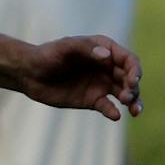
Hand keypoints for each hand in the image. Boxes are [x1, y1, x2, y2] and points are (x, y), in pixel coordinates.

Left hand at [19, 35, 141, 121]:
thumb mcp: (64, 48)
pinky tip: (115, 116)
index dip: (135, 70)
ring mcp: (101, 84)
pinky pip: (108, 106)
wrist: (29, 73)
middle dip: (134, 88)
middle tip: (127, 97)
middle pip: (130, 78)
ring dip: (133, 101)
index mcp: (104, 50)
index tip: (133, 80)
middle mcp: (106, 67)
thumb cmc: (46, 55)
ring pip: (124, 93)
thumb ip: (85, 49)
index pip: (128, 60)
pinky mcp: (92, 99)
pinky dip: (113, 111)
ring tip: (134, 110)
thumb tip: (106, 56)